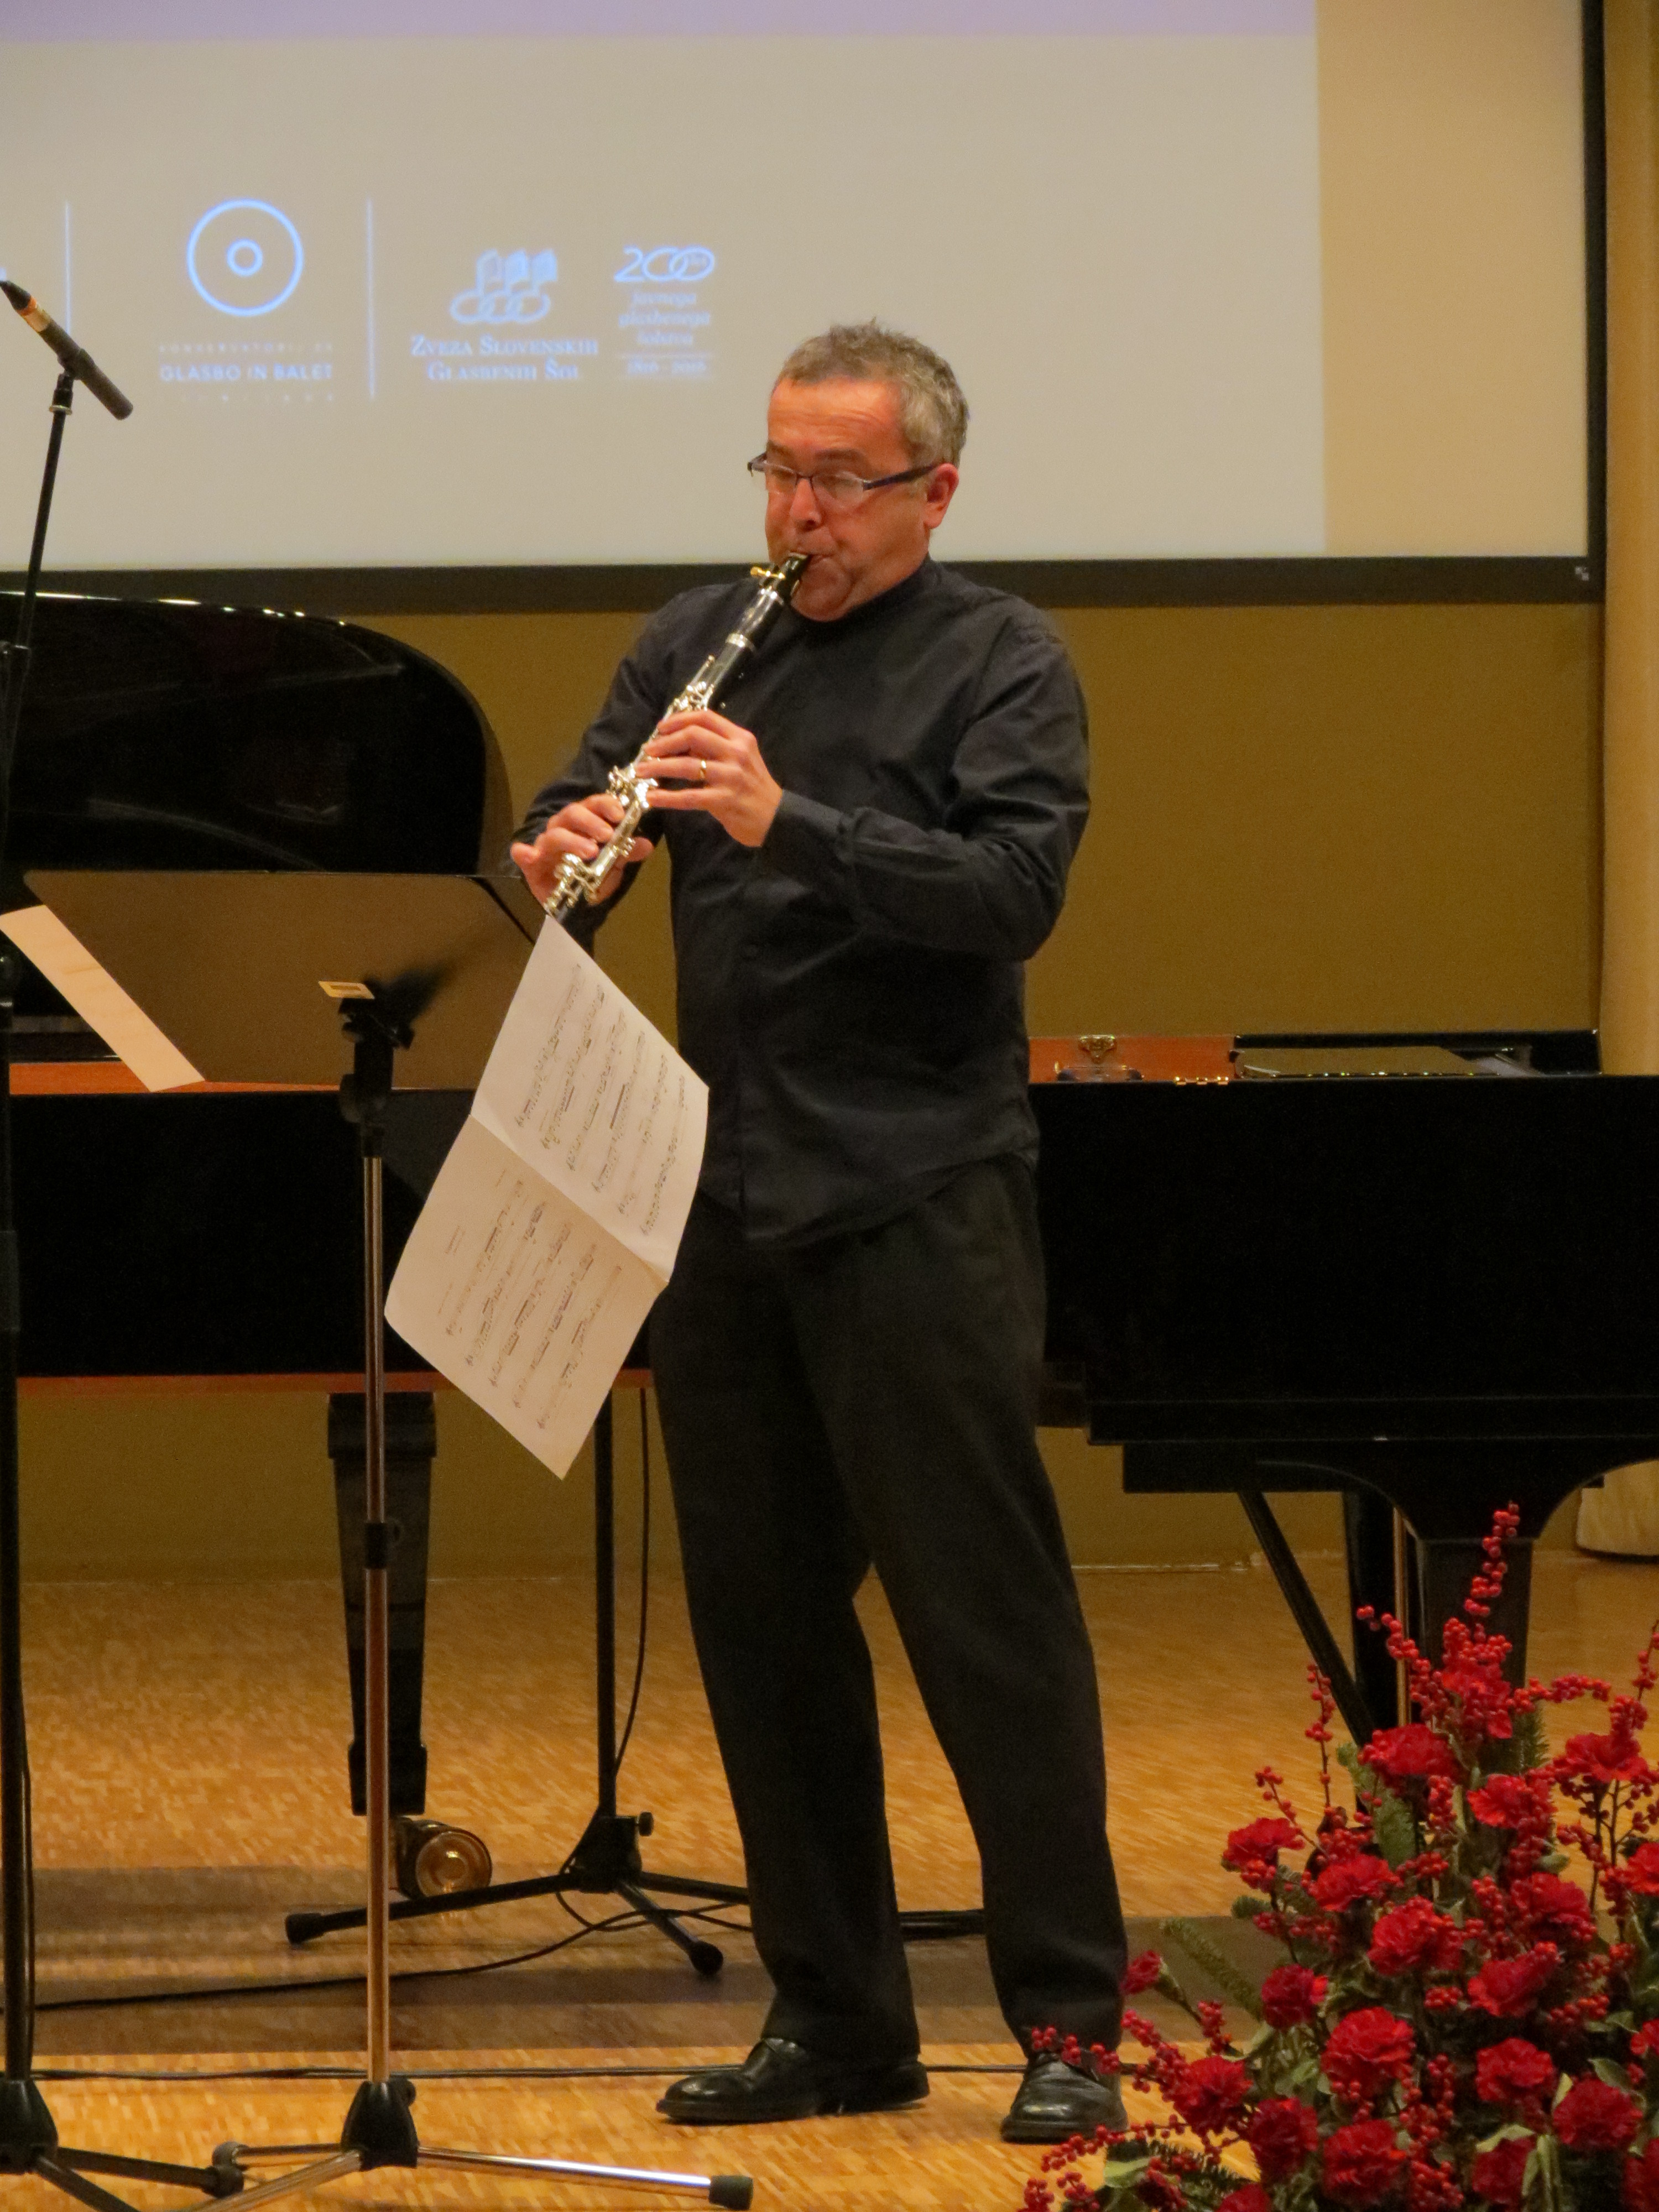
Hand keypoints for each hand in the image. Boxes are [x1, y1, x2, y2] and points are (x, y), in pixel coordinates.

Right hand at [509, 793, 653, 906]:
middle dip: (591, 822)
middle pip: (572, 814)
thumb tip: (645, 844)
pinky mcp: (531, 863)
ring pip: (554, 833)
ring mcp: (546, 844)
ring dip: (572, 840)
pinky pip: (521, 854)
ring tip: (590, 851)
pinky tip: (529, 856)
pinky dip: (523, 852)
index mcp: (584, 823)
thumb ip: (626, 853)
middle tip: (607, 835)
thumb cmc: (589, 877)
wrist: (570, 903)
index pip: (593, 804)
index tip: (619, 814)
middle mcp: (563, 828)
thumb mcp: (613, 866)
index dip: (605, 805)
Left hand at [639, 710, 782, 847]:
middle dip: (664, 742)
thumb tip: (679, 742)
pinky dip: (667, 797)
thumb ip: (714, 748)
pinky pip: (689, 797)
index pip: (705, 718)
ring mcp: (731, 776)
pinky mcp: (725, 800)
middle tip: (647, 751)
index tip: (659, 729)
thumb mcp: (739, 760)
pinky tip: (652, 798)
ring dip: (659, 767)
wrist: (777, 819)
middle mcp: (736, 753)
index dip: (678, 720)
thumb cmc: (754, 788)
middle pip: (693, 735)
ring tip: (641, 772)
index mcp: (740, 738)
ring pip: (687, 765)